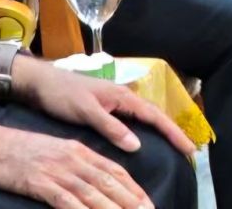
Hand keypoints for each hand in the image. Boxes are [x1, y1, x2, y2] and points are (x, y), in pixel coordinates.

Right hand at [0, 121, 155, 208]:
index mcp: (81, 151)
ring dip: (112, 208)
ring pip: (92, 192)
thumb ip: (80, 164)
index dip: (133, 187)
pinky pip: (64, 200)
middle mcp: (75, 160)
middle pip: (109, 182)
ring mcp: (58, 172)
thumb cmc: (25, 151)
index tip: (147, 201)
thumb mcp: (59, 151)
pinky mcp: (40, 183)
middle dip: (130, 200)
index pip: (114, 170)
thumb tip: (99, 181)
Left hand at [13, 54, 193, 158]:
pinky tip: (145, 135)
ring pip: (145, 116)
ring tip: (174, 143)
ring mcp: (116, 101)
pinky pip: (134, 118)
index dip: (173, 133)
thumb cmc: (63, 95)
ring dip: (161, 128)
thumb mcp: (86, 112)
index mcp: (124, 97)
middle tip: (188, 149)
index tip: (189, 148)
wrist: (42, 82)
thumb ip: (111, 127)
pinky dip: (146, 127)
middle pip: (155, 115)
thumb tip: (138, 145)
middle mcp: (125, 97)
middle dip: (173, 131)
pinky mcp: (107, 106)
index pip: (155, 117)